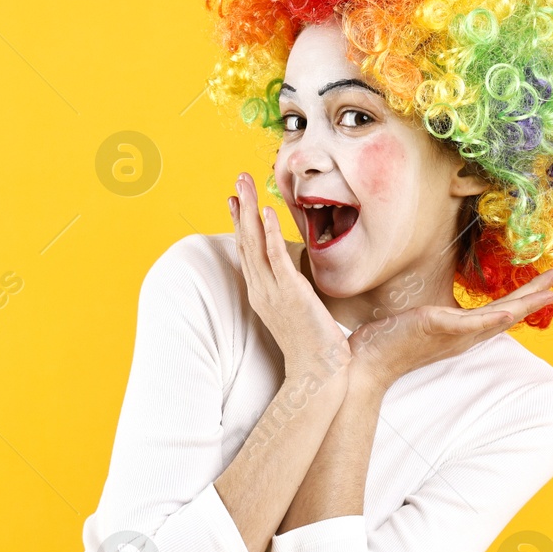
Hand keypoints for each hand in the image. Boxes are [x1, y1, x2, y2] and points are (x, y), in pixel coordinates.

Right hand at [229, 172, 350, 379]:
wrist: (317, 373)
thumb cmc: (313, 345)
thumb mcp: (299, 310)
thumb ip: (294, 290)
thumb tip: (298, 276)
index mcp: (262, 293)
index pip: (247, 251)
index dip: (240, 223)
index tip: (235, 199)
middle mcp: (261, 290)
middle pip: (245, 241)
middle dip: (241, 208)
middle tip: (238, 178)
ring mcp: (273, 292)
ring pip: (254, 244)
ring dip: (249, 211)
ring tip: (245, 184)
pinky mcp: (290, 294)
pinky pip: (276, 258)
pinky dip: (269, 234)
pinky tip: (267, 212)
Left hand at [346, 269, 552, 391]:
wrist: (365, 363)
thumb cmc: (387, 343)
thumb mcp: (419, 324)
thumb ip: (434, 317)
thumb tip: (436, 308)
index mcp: (461, 333)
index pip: (499, 313)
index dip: (523, 300)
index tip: (544, 287)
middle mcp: (462, 336)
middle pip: (507, 314)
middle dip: (534, 296)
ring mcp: (452, 334)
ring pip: (497, 317)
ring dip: (524, 303)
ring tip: (548, 291)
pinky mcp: (438, 327)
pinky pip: (471, 324)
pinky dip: (492, 319)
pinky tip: (510, 312)